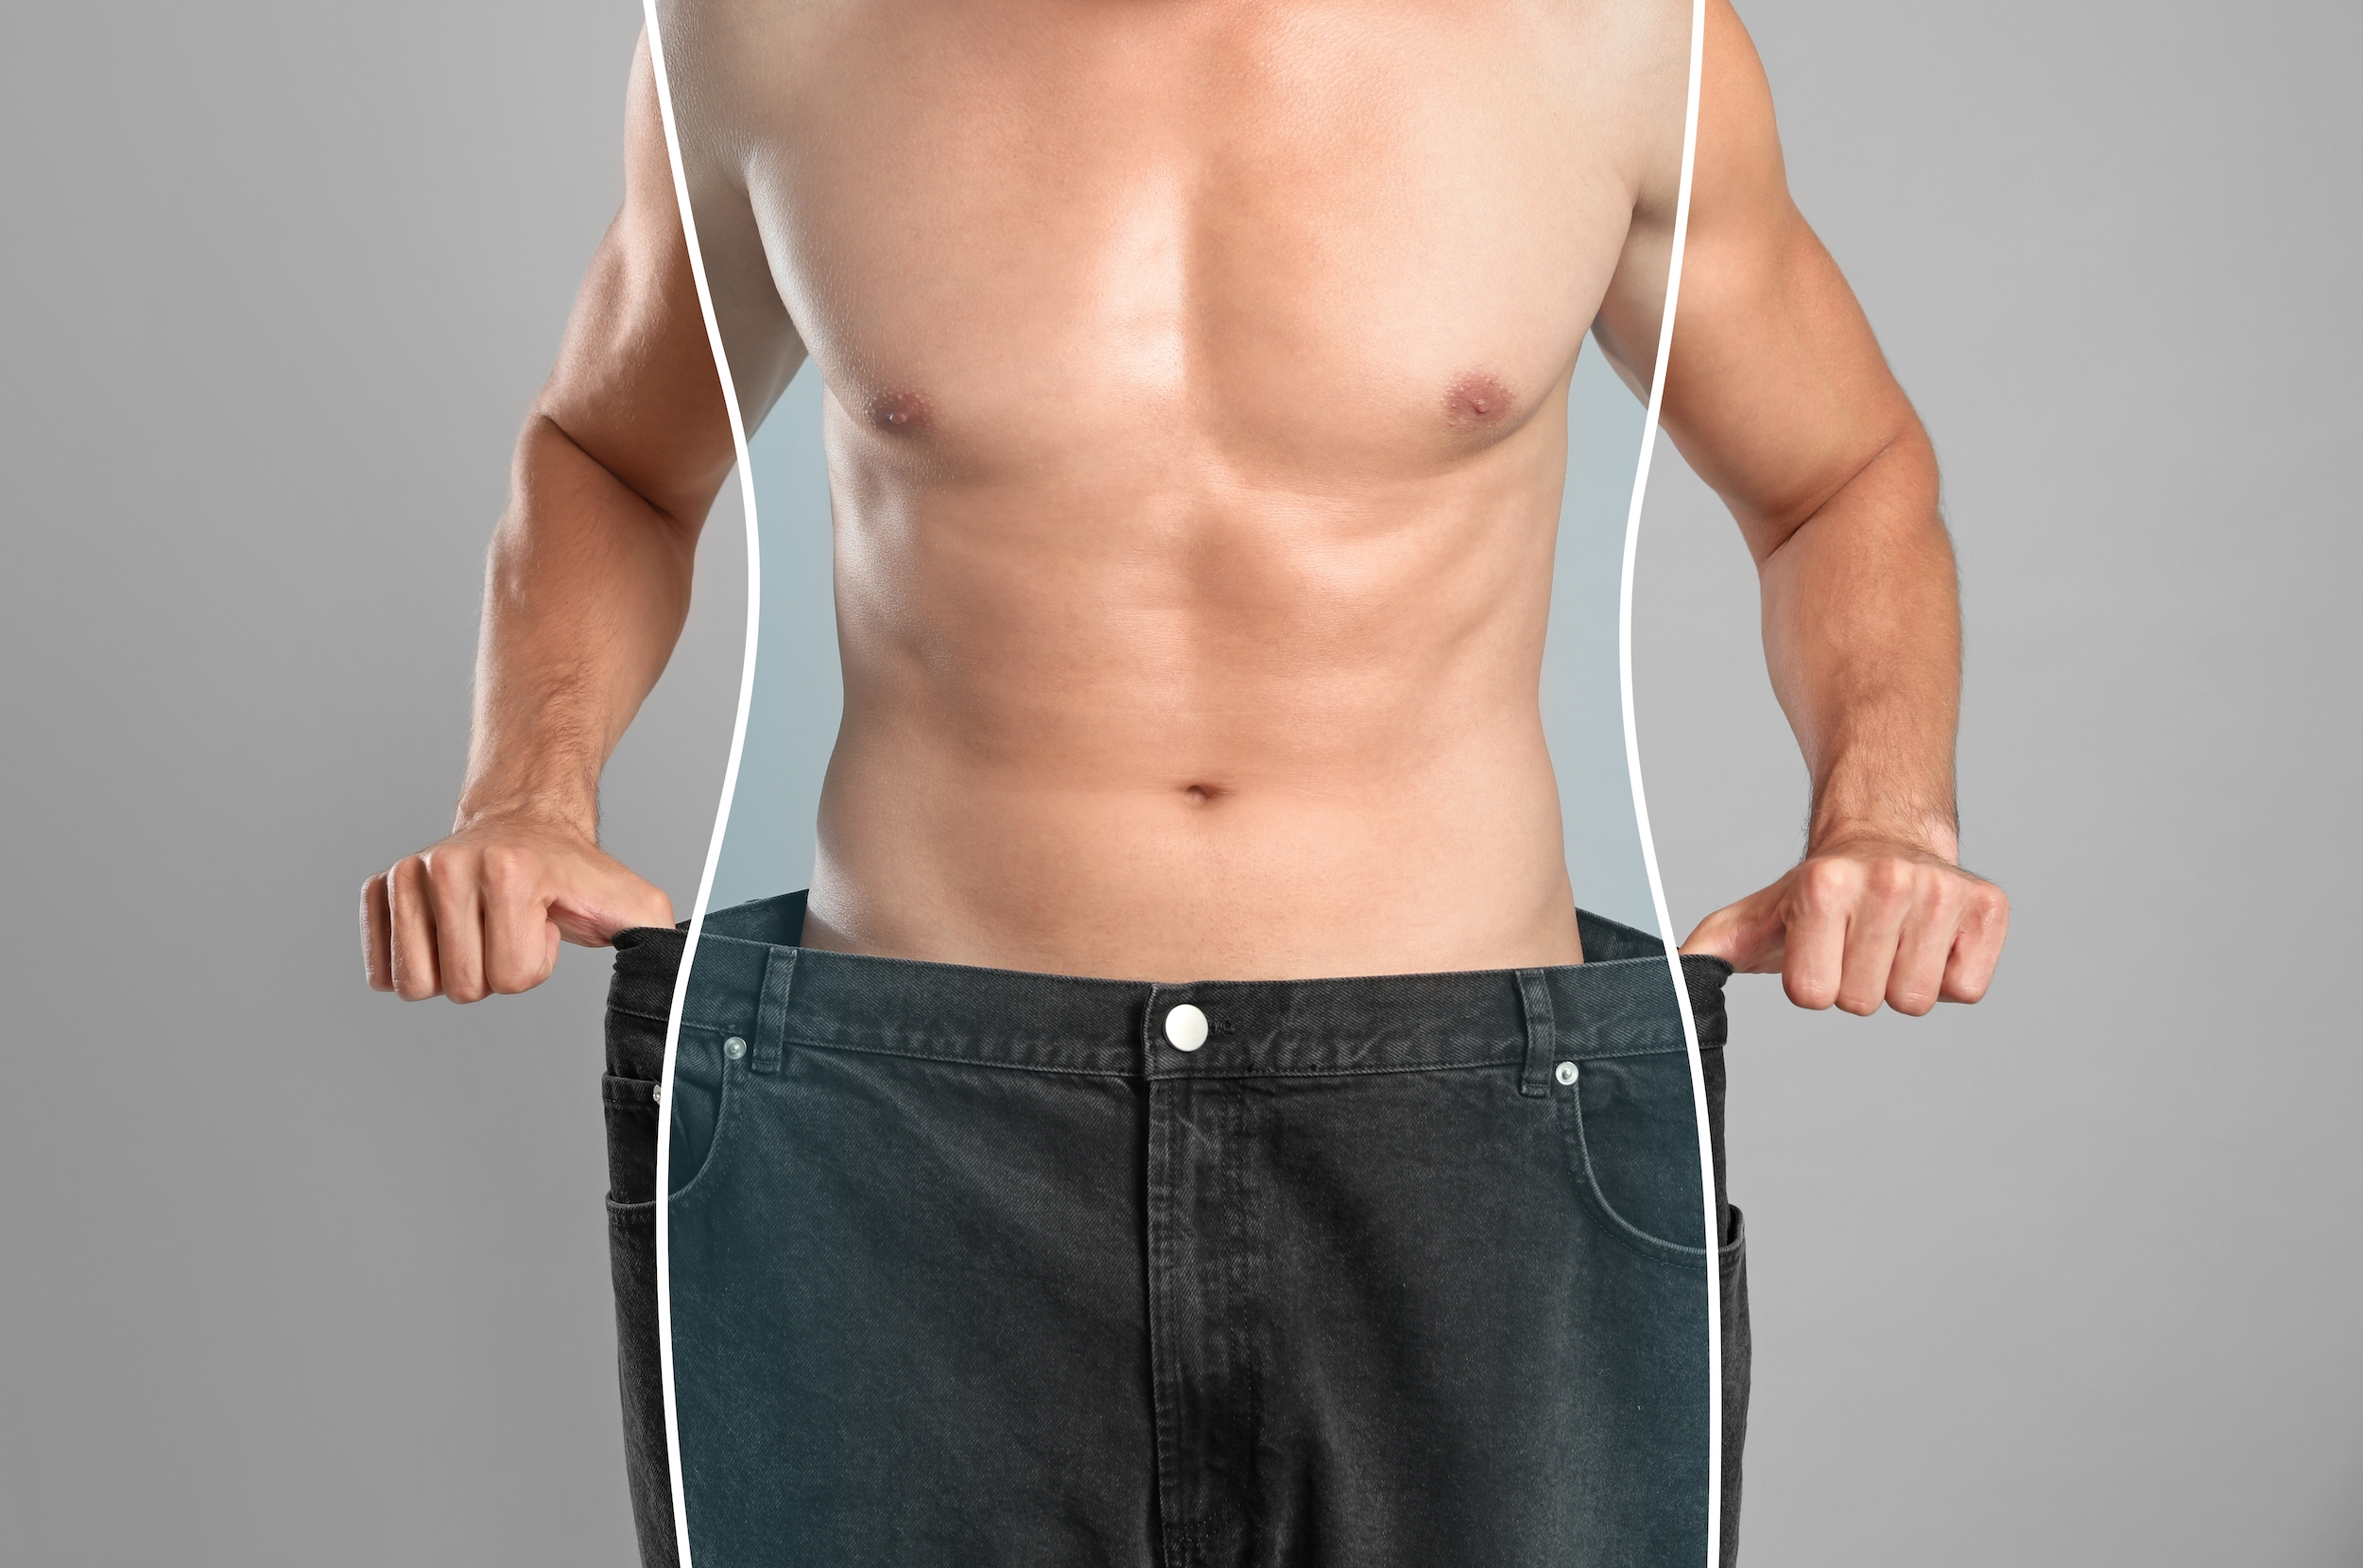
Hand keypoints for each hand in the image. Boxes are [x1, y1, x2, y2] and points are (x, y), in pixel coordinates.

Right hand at [361, 816, 673, 1001]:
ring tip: (481, 928)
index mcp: (511, 872)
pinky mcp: (379, 887)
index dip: (535, 964)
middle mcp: (449, 866)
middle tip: (510, 926)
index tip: (542, 923)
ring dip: (455, 969)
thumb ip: (661, 940)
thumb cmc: (577, 874)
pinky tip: (445, 933)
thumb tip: (680, 982)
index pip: (512, 978)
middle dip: (493, 970)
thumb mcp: (633, 902)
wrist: (528, 822)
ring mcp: (409, 874)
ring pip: (417, 984)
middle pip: (461, 987)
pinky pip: (380, 971)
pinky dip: (416, 964)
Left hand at [1678, 837, 2007, 1015]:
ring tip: (1891, 940)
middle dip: (1857, 984)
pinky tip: (1930, 940)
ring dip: (1901, 981)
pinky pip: (1967, 989)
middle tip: (1858, 943)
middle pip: (1866, 1002)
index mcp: (1823, 885)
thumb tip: (1667, 980)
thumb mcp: (1754, 918)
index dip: (1812, 982)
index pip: (1814, 996)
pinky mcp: (1989, 905)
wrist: (1885, 838)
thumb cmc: (1817, 895)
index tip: (1817, 949)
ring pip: (1917, 1001)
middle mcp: (1887, 879)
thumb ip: (1707, 950)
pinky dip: (1949, 975)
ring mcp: (1942, 891)